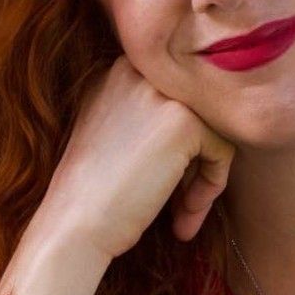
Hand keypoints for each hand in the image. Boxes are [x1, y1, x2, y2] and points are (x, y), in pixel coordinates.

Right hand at [27, 56, 235, 260]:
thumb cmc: (91, 191)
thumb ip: (150, 114)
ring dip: (204, 175)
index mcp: (122, 69)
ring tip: (184, 213)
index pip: (177, 96)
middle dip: (194, 159)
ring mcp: (162, 91)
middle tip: (180, 202)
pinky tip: (185, 213)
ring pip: (213, 128)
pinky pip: (222, 149)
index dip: (178, 143)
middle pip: (197, 110)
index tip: (167, 181)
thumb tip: (204, 122)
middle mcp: (141, 70)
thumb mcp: (113, 131)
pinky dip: (212, 184)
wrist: (72, 225)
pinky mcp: (184, 120)